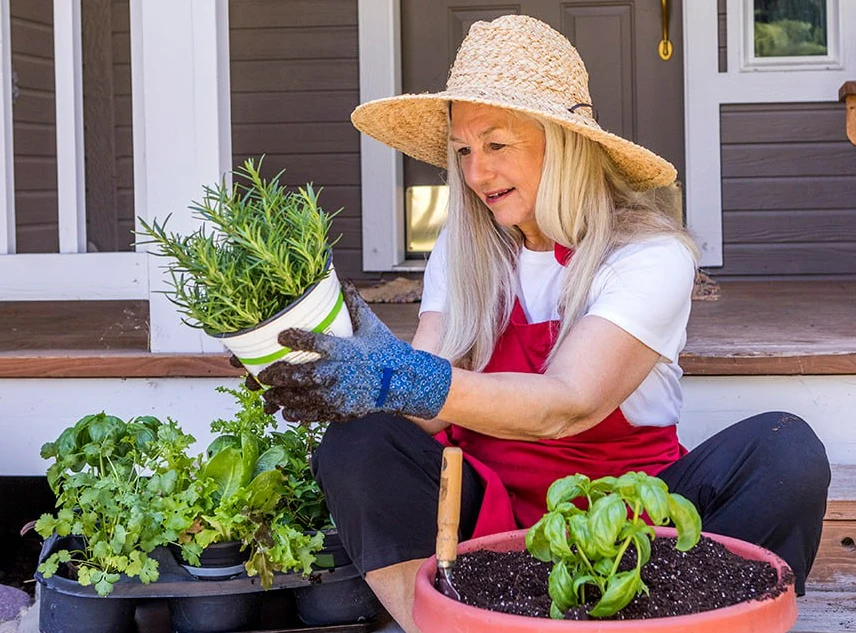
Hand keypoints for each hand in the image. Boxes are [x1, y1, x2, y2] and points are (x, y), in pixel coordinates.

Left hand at [256, 282, 451, 421]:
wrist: (404, 382)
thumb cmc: (387, 352)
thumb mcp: (371, 326)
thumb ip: (353, 305)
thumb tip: (344, 282)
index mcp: (342, 350)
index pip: (312, 342)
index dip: (293, 338)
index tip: (280, 335)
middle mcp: (336, 373)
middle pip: (298, 375)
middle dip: (276, 374)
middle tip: (263, 373)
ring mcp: (336, 395)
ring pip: (300, 398)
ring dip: (280, 396)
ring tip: (268, 394)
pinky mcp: (339, 410)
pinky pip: (311, 414)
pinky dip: (296, 412)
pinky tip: (286, 409)